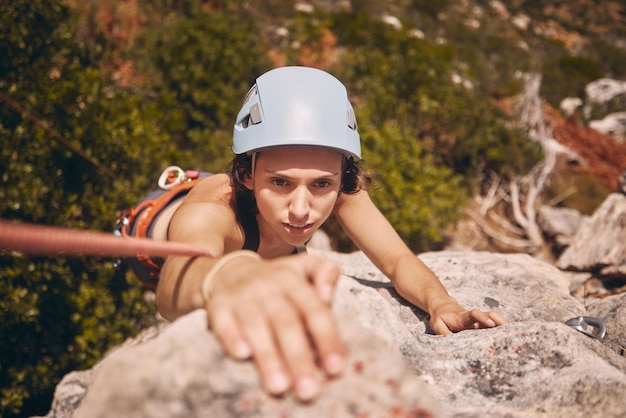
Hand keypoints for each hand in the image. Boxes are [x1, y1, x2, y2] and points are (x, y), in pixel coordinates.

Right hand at [205, 253, 345, 400]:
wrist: (232, 271)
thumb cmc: (278, 280)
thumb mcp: (305, 266)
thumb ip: (326, 274)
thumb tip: (328, 296)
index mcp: (294, 280)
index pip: (314, 309)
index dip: (326, 338)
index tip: (335, 367)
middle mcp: (268, 287)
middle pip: (286, 322)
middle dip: (298, 357)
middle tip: (308, 389)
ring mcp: (242, 297)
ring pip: (256, 326)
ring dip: (268, 357)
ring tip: (280, 386)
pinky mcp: (218, 306)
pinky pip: (223, 323)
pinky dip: (233, 338)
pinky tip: (243, 355)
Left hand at [428, 298, 507, 335]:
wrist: (444, 306)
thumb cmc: (441, 317)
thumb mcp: (437, 324)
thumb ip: (443, 332)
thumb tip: (452, 341)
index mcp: (463, 318)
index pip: (473, 315)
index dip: (481, 318)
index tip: (490, 323)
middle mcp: (474, 318)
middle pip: (490, 316)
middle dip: (500, 321)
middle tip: (510, 330)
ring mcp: (480, 321)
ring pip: (495, 320)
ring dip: (504, 326)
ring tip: (517, 336)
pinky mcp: (483, 324)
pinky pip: (494, 325)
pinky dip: (502, 330)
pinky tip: (512, 338)